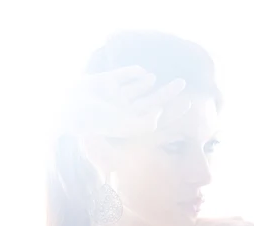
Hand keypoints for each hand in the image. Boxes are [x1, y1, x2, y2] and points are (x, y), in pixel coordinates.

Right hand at [59, 65, 191, 137]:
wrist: (66, 109)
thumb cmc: (94, 121)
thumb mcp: (121, 125)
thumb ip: (141, 123)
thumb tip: (158, 116)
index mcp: (129, 125)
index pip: (155, 119)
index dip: (171, 113)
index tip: (187, 105)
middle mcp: (124, 111)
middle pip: (151, 101)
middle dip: (167, 94)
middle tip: (182, 84)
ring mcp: (115, 97)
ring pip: (136, 89)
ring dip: (145, 84)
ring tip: (153, 79)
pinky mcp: (106, 83)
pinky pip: (123, 76)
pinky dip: (132, 73)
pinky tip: (142, 72)